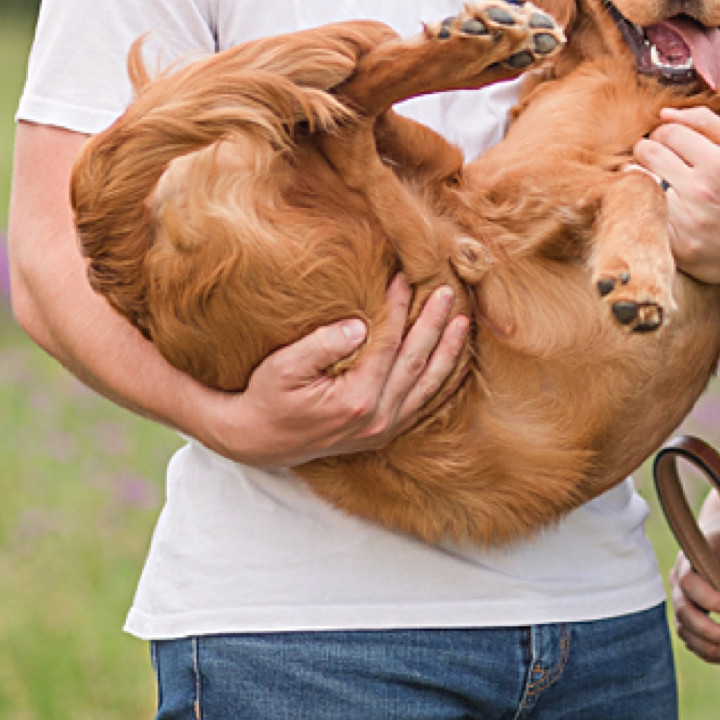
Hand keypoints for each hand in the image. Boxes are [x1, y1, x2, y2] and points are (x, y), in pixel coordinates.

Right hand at [202, 276, 467, 468]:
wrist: (257, 440)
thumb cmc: (266, 397)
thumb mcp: (283, 367)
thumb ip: (322, 345)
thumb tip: (360, 325)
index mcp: (356, 400)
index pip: (388, 344)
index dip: (399, 308)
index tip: (406, 278)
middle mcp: (378, 419)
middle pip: (416, 362)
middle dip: (434, 324)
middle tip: (448, 292)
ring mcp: (384, 430)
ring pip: (428, 386)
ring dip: (447, 352)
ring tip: (462, 322)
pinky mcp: (384, 434)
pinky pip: (423, 406)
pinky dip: (441, 383)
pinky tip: (452, 363)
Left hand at [633, 107, 719, 292]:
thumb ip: (706, 123)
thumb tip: (664, 112)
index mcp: (718, 163)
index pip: (667, 131)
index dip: (666, 134)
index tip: (671, 144)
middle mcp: (701, 190)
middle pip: (647, 152)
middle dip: (649, 151)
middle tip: (660, 160)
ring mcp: (687, 220)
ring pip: (639, 180)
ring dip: (644, 176)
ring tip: (660, 181)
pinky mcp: (676, 246)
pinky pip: (646, 212)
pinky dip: (648, 205)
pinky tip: (662, 207)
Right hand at [671, 491, 719, 663]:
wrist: (717, 536)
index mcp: (688, 562)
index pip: (688, 582)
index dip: (707, 597)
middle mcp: (678, 582)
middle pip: (683, 610)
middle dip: (706, 629)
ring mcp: (680, 600)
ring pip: (683, 628)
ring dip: (704, 645)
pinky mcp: (686, 615)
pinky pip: (688, 637)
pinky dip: (703, 650)